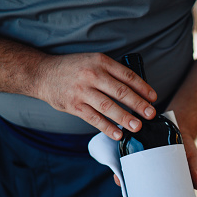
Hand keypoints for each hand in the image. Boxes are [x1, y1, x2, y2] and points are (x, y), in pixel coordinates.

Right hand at [36, 52, 156, 139]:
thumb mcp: (93, 61)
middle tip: (150, 114)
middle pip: (120, 91)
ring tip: (137, 127)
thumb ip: (112, 73)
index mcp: (100, 62)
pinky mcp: (73, 105)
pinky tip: (118, 134)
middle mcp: (92, 75)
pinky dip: (107, 127)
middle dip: (138, 104)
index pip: (127, 75)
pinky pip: (94, 118)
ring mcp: (82, 91)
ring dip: (124, 118)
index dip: (142, 87)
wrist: (42, 73)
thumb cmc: (73, 69)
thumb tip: (136, 91)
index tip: (153, 98)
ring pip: (107, 106)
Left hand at [112, 133, 196, 196]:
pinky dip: (121, 171)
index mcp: (164, 188)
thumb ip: (194, 172)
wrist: (180, 129)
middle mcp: (152, 182)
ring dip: (122, 185)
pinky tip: (117, 173)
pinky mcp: (139, 156)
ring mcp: (144, 170)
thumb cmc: (187, 149)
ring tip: (119, 184)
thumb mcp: (192, 159)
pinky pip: (127, 166)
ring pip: (129, 182)